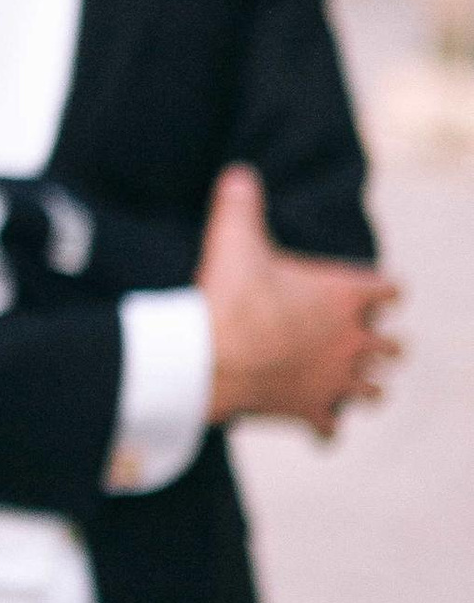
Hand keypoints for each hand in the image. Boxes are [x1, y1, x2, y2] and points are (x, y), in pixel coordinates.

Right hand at [198, 164, 400, 438]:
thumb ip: (241, 202)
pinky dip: (324, 427)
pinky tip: (312, 422)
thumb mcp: (234, 237)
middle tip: (353, 339)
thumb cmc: (229, 295)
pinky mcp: (311, 411)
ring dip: (362, 387)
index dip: (380, 291)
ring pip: (374, 392)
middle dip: (380, 345)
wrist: (208, 358)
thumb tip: (238, 172)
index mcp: (346, 296)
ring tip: (343, 382)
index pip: (391, 292)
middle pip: (394, 349)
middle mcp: (353, 342)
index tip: (365, 292)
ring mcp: (336, 381)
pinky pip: (331, 430)